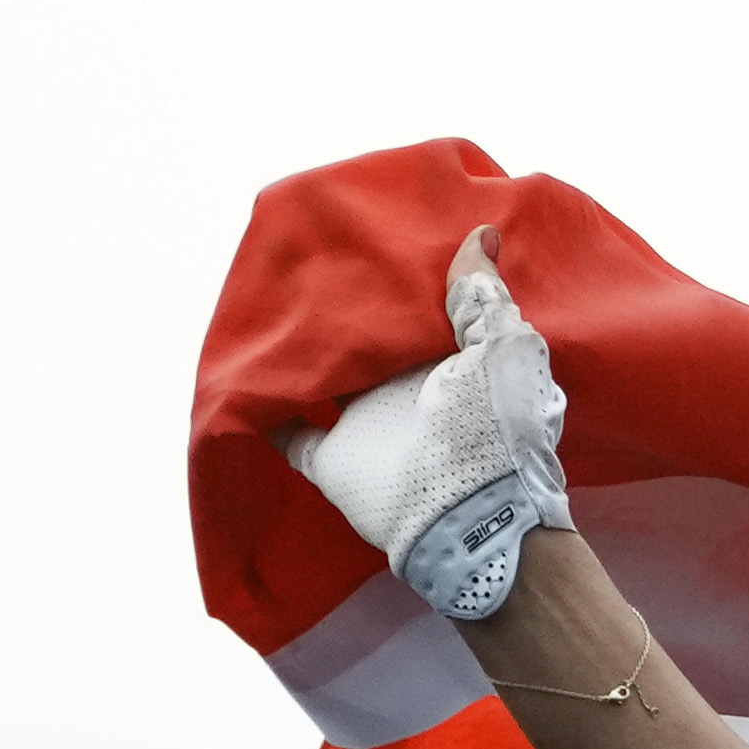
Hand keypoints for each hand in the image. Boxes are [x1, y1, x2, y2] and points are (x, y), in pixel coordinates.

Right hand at [287, 225, 576, 620]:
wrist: (471, 515)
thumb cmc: (497, 427)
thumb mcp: (502, 348)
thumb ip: (482, 295)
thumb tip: (480, 233)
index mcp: (445, 360)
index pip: (414, 312)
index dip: (396, 280)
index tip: (368, 236)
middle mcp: (401, 388)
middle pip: (362, 342)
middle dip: (340, 309)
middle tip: (307, 257)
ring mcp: (364, 422)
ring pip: (322, 376)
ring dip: (300, 349)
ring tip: (270, 298)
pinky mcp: (331, 456)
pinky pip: (285, 426)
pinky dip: (264, 403)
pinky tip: (245, 369)